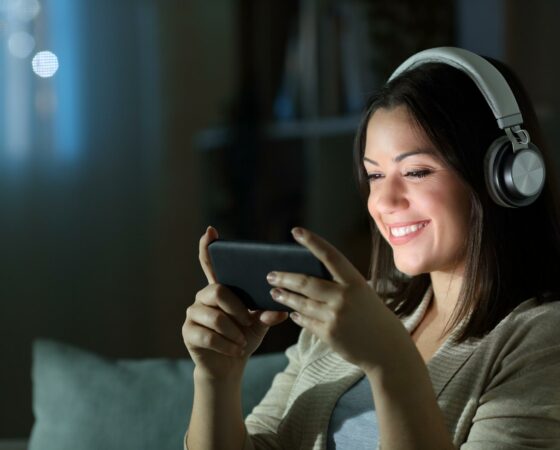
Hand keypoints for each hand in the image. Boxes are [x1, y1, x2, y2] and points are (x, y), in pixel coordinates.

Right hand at [182, 226, 288, 379]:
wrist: (229, 364)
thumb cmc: (244, 337)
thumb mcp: (260, 324)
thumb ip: (268, 313)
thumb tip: (281, 310)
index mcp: (220, 288)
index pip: (210, 263)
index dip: (208, 247)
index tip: (210, 231)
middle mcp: (203, 296)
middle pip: (218, 291)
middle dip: (237, 309)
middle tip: (249, 322)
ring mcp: (193, 314)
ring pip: (215, 317)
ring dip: (234, 332)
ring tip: (242, 341)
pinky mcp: (188, 332)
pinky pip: (208, 336)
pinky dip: (227, 345)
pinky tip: (235, 350)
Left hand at [267, 227, 408, 374]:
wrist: (387, 349)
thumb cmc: (374, 316)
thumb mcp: (363, 293)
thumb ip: (340, 284)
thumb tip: (310, 275)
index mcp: (355, 282)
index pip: (329, 255)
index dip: (312, 242)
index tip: (296, 231)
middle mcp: (344, 297)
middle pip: (306, 283)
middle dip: (285, 278)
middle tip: (271, 275)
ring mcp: (335, 316)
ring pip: (301, 303)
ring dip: (285, 297)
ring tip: (275, 293)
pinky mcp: (329, 334)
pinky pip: (306, 321)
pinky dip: (297, 316)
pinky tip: (292, 313)